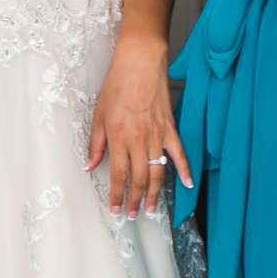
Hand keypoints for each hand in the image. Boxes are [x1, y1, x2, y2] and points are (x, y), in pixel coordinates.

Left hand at [88, 37, 192, 217]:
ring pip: (158, 172)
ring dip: (155, 193)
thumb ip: (96, 143)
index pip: (117, 175)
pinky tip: (186, 186)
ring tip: (152, 209)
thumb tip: (90, 165)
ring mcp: (158, 136)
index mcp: (119, 138)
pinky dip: (184, 171)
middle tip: (131, 214)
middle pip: (138, 179)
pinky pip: (179, 155)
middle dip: (134, 200)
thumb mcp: (98, 114)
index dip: (116, 195)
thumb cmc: (116, 85)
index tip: (114, 209)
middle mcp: (139, 141)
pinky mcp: (171, 129)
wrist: (140, 63)